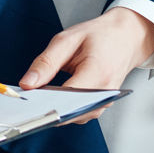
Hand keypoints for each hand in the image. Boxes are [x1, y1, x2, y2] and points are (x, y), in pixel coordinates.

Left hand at [19, 7, 153, 123]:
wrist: (127, 37)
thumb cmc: (100, 36)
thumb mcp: (67, 39)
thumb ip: (46, 62)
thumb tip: (26, 84)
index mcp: (98, 71)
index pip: (68, 97)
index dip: (45, 102)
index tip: (28, 101)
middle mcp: (105, 92)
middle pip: (70, 112)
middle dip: (47, 107)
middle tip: (30, 97)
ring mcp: (106, 102)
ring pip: (74, 116)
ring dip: (56, 109)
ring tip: (41, 96)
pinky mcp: (102, 105)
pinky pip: (80, 113)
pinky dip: (66, 108)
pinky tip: (54, 98)